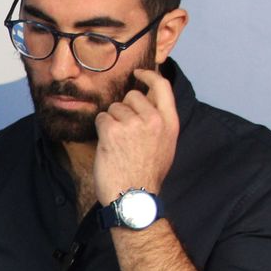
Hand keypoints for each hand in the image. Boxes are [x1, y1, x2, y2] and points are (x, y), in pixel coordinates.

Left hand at [92, 67, 178, 204]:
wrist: (134, 197)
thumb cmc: (146, 174)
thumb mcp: (166, 145)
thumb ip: (159, 121)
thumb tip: (148, 100)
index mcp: (169, 122)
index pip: (163, 86)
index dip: (149, 76)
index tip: (139, 73)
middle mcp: (153, 119)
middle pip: (131, 96)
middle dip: (123, 109)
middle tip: (124, 133)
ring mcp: (133, 124)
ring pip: (114, 108)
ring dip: (111, 122)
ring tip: (118, 145)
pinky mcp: (112, 131)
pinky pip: (101, 118)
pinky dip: (100, 129)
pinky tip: (108, 146)